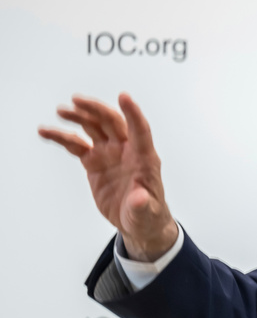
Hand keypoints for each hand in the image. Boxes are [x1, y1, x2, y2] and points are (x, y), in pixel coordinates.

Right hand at [38, 93, 177, 260]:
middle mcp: (127, 150)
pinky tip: (47, 132)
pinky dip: (63, 138)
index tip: (124, 96)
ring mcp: (110, 153)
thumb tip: (139, 198)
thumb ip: (142, 204)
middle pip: (112, 122)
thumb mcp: (146, 213)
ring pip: (93, 128)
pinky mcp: (95, 162)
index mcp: (144, 158)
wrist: (137, 221)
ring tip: (60, 111)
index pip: (140, 130)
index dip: (133, 113)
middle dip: (96, 110)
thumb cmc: (148, 215)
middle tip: (76, 101)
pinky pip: (77, 145)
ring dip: (79, 117)